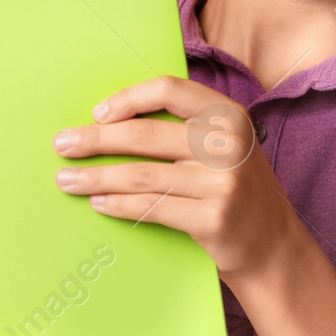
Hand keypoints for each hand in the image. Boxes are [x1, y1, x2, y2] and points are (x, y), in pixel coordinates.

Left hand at [51, 75, 297, 282]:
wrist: (272, 246)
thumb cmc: (233, 188)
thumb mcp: (223, 145)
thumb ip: (184, 127)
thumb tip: (109, 117)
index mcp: (228, 114)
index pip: (169, 90)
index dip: (128, 99)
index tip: (97, 113)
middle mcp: (227, 143)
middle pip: (145, 135)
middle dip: (95, 139)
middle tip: (62, 144)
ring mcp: (222, 183)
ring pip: (141, 174)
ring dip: (96, 176)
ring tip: (67, 179)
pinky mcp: (213, 219)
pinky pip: (150, 207)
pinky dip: (117, 204)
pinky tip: (97, 202)